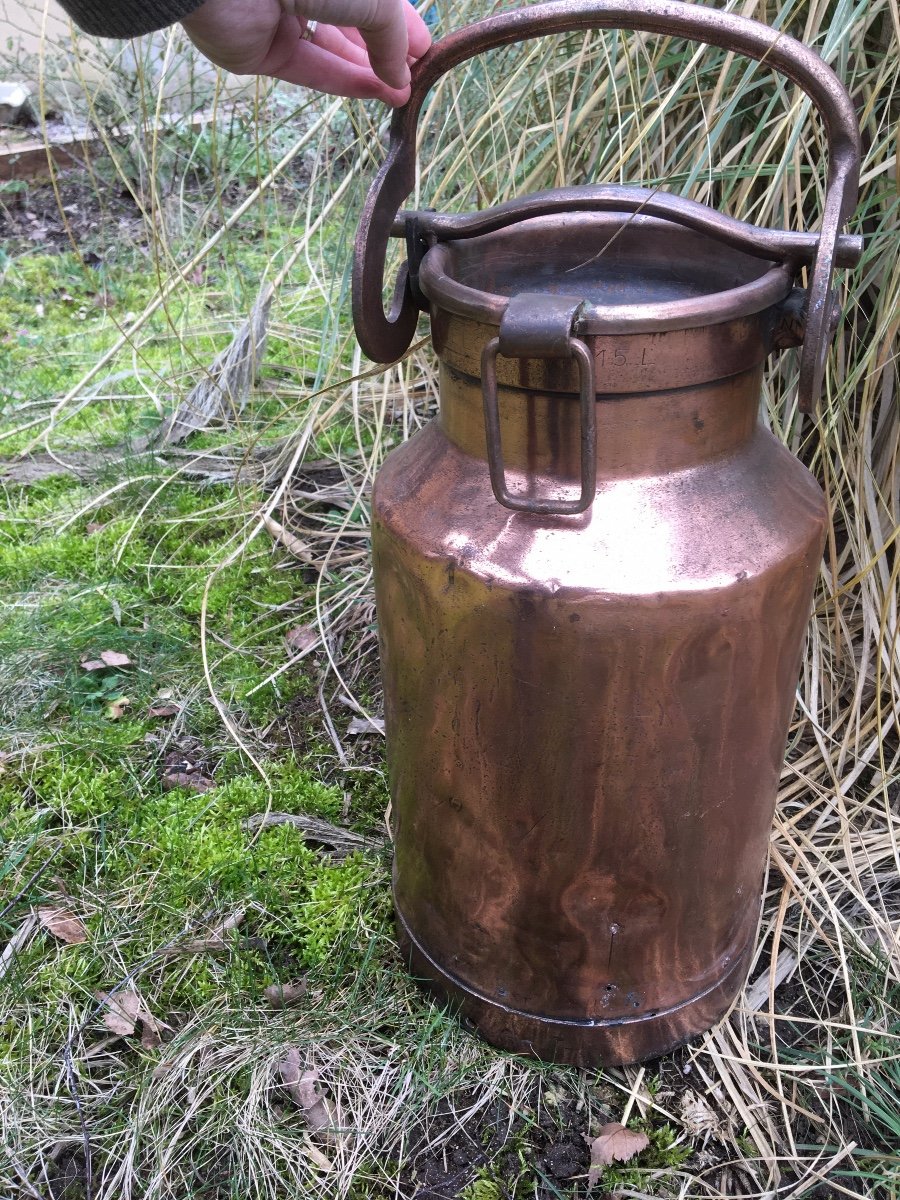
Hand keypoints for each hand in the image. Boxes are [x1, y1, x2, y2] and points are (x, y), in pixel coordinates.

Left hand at [181, 0, 431, 105]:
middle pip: (353, 21)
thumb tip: (403, 77)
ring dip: (369, 71)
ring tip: (401, 95)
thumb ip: (391, 36)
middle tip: (415, 78)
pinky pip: (310, 68)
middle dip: (385, 49)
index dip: (401, 23)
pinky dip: (343, 81)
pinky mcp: (262, 49)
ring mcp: (280, 15)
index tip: (425, 52)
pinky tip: (376, 94)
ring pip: (332, 47)